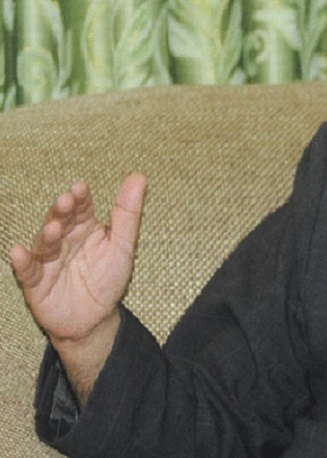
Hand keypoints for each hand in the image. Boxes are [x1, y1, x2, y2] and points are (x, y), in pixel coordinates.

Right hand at [11, 174, 147, 344]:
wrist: (96, 318)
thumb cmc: (108, 277)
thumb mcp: (124, 246)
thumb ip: (128, 214)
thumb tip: (139, 176)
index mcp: (85, 227)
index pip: (82, 208)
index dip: (80, 198)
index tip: (82, 188)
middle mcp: (64, 240)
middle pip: (60, 221)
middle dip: (62, 211)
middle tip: (66, 201)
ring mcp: (47, 261)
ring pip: (45, 244)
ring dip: (47, 235)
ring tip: (54, 228)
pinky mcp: (36, 283)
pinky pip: (27, 271)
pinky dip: (22, 262)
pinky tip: (19, 252)